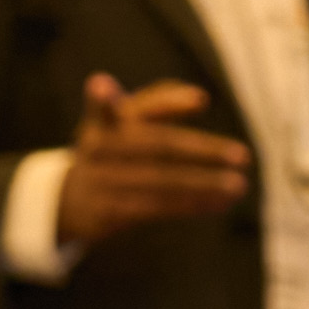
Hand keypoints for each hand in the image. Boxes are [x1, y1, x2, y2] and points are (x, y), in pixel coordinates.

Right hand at [56, 74, 247, 247]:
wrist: (67, 201)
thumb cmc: (110, 150)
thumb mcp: (121, 121)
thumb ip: (158, 102)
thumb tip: (199, 97)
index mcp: (103, 119)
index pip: (136, 105)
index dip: (167, 102)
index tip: (201, 100)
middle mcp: (99, 146)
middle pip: (157, 145)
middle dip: (202, 150)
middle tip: (241, 155)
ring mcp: (100, 180)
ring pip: (161, 181)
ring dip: (204, 184)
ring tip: (238, 185)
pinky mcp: (106, 211)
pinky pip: (156, 207)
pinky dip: (190, 204)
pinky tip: (218, 203)